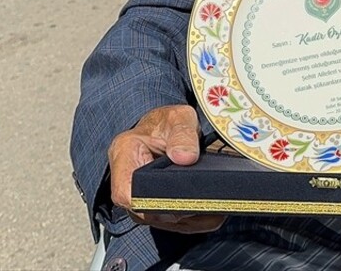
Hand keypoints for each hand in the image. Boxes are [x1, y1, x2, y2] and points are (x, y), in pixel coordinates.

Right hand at [108, 105, 225, 233]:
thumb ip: (182, 133)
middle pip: (148, 212)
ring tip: (215, 205)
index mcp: (125, 155)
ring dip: (191, 217)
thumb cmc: (167, 123)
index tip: (178, 197)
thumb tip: (185, 157)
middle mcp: (128, 183)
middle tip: (207, 201)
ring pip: (165, 221)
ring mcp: (141, 199)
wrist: (165, 130)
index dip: (151, 202)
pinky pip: (176, 223)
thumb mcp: (178, 117)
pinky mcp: (156, 209)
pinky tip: (214, 210)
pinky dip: (197, 219)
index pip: (126, 193)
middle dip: (179, 210)